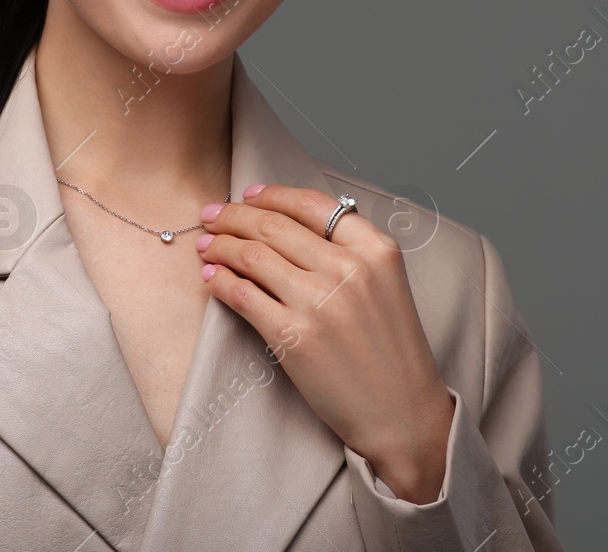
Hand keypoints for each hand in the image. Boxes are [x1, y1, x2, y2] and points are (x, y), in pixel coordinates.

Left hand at [196, 183, 454, 503]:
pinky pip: (242, 294)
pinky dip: (220, 280)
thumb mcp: (387, 285)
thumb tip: (291, 224)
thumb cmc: (392, 351)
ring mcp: (320, 302)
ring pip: (252, 254)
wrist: (402, 413)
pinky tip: (211, 277)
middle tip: (211, 215)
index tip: (248, 195)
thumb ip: (351, 251)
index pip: (313, 203)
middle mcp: (348, 268)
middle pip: (275, 225)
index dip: (272, 195)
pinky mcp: (293, 337)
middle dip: (234, 215)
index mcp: (376, 249)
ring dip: (220, 245)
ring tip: (205, 246)